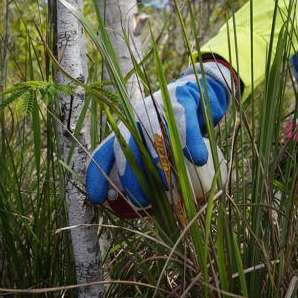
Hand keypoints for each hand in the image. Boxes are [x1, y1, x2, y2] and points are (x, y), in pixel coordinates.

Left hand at [84, 59, 237, 209]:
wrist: (200, 93)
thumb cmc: (176, 129)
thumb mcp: (156, 146)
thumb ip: (147, 170)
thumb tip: (138, 204)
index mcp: (125, 130)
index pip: (104, 153)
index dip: (98, 175)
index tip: (97, 199)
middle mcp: (137, 117)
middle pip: (126, 147)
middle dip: (131, 176)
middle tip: (141, 201)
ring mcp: (159, 106)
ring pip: (155, 135)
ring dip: (160, 162)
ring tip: (168, 187)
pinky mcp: (183, 99)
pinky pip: (186, 122)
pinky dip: (192, 141)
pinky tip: (198, 159)